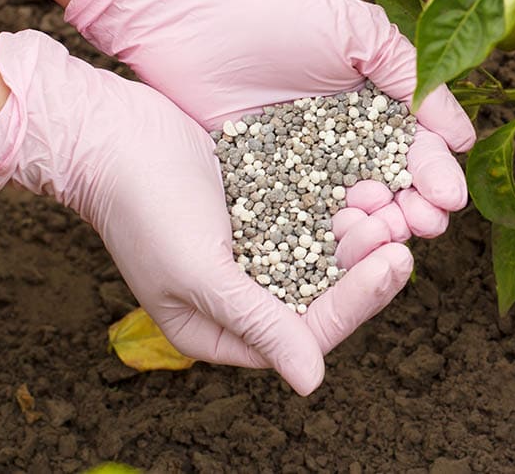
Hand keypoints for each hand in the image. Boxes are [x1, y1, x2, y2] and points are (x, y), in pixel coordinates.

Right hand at [0, 30, 412, 394]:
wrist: (111, 133)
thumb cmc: (143, 208)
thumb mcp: (199, 274)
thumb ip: (258, 325)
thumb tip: (312, 382)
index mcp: (222, 330)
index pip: (306, 332)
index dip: (357, 302)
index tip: (396, 264)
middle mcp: (246, 295)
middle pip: (324, 294)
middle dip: (365, 266)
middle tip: (403, 233)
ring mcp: (257, 249)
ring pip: (326, 253)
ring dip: (360, 232)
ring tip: (389, 206)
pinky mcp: (264, 208)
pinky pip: (313, 215)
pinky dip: (340, 204)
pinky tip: (369, 186)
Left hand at [64, 0, 475, 245]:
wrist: (186, 15)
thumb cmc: (279, 15)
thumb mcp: (361, 35)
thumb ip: (415, 81)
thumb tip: (464, 139)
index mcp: (376, 108)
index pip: (418, 151)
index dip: (436, 177)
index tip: (448, 200)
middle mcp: (346, 142)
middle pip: (392, 189)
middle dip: (413, 210)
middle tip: (423, 226)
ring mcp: (305, 168)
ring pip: (350, 210)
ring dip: (375, 228)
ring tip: (385, 237)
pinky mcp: (263, 187)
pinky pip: (299, 218)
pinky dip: (321, 234)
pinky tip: (338, 244)